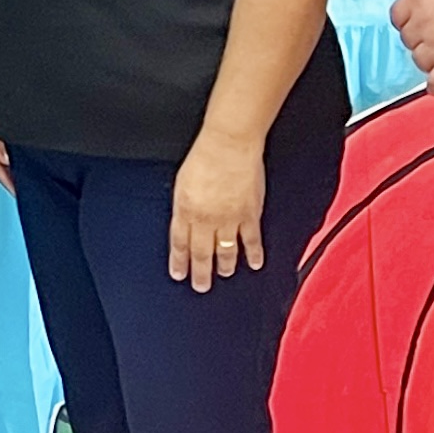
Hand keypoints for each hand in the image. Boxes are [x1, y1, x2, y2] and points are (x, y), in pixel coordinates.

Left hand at [167, 130, 266, 292]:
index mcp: (185, 210)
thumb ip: (183, 204)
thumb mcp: (181, 183)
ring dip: (224, 266)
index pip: (180, 243)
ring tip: (223, 275)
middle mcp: (205, 220)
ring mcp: (228, 219)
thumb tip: (183, 218)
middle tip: (201, 286)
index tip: (179, 274)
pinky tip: (254, 264)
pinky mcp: (249, 215)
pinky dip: (253, 254)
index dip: (179, 261)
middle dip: (200, 272)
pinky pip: (251, 240)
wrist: (229, 147)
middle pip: (201, 253)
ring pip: (225, 251)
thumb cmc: (204, 157)